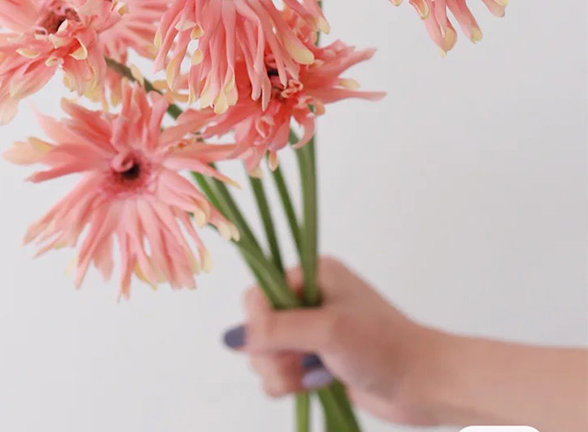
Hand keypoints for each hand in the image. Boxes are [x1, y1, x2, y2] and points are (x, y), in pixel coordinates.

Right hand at [223, 257, 439, 425]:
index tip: (272, 346)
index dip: (258, 323)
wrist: (424, 384)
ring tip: (305, 380)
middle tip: (295, 367)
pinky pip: (282, 371)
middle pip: (260, 326)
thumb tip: (237, 337)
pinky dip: (287, 384)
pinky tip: (310, 387)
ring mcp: (313, 331)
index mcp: (312, 276)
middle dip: (269, 354)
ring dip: (278, 373)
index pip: (261, 293)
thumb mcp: (328, 331)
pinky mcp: (318, 359)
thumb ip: (280, 330)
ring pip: (267, 353)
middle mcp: (310, 299)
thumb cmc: (384, 348)